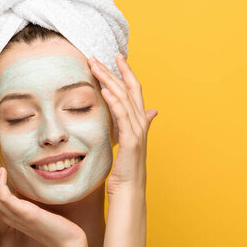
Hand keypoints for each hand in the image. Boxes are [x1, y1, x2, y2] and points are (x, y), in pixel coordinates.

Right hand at [0, 135, 86, 246]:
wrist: (67, 243)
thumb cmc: (56, 225)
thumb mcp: (37, 206)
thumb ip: (26, 197)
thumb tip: (22, 181)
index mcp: (8, 210)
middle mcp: (6, 212)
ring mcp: (13, 215)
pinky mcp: (23, 215)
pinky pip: (4, 198)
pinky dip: (0, 183)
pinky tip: (2, 169)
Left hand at [88, 54, 157, 195]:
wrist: (129, 190)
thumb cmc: (126, 168)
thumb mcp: (130, 142)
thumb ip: (136, 124)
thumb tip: (151, 112)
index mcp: (140, 121)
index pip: (134, 89)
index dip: (126, 71)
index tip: (116, 57)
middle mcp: (141, 122)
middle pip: (129, 89)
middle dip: (113, 70)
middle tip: (97, 57)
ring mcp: (137, 131)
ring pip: (124, 98)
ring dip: (109, 80)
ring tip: (95, 67)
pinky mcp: (131, 141)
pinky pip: (122, 116)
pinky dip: (114, 101)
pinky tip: (104, 90)